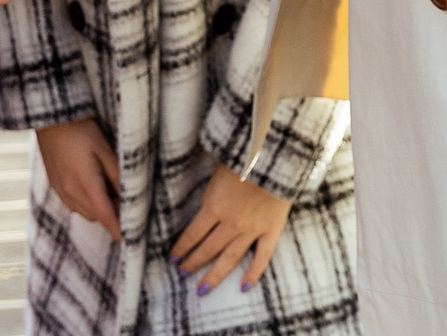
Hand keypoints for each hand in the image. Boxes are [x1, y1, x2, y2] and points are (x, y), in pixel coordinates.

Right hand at [35, 119, 121, 240]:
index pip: (106, 217)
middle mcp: (70, 193)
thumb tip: (131, 197)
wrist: (50, 117)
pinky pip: (74, 203)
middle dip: (111, 211)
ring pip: (85, 212)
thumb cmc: (80, 130)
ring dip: (97, 206)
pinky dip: (85, 200)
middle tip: (122, 193)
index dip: (119, 232)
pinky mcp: (54, 185)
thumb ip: (118, 175)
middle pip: (97, 216)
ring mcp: (60, 190)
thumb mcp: (105, 149)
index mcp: (85, 184)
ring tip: (105, 183)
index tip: (131, 242)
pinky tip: (89, 180)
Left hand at [169, 163, 291, 294]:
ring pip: (230, 259)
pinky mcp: (271, 231)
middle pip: (208, 249)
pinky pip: (262, 257)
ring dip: (214, 276)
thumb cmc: (241, 160)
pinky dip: (253, 274)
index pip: (192, 234)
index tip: (173, 258)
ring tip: (202, 289)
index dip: (182, 247)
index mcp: (214, 208)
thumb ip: (209, 198)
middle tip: (183, 274)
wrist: (273, 157)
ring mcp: (252, 230)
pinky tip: (244, 287)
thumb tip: (203, 215)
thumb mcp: (215, 177)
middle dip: (193, 263)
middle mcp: (230, 223)